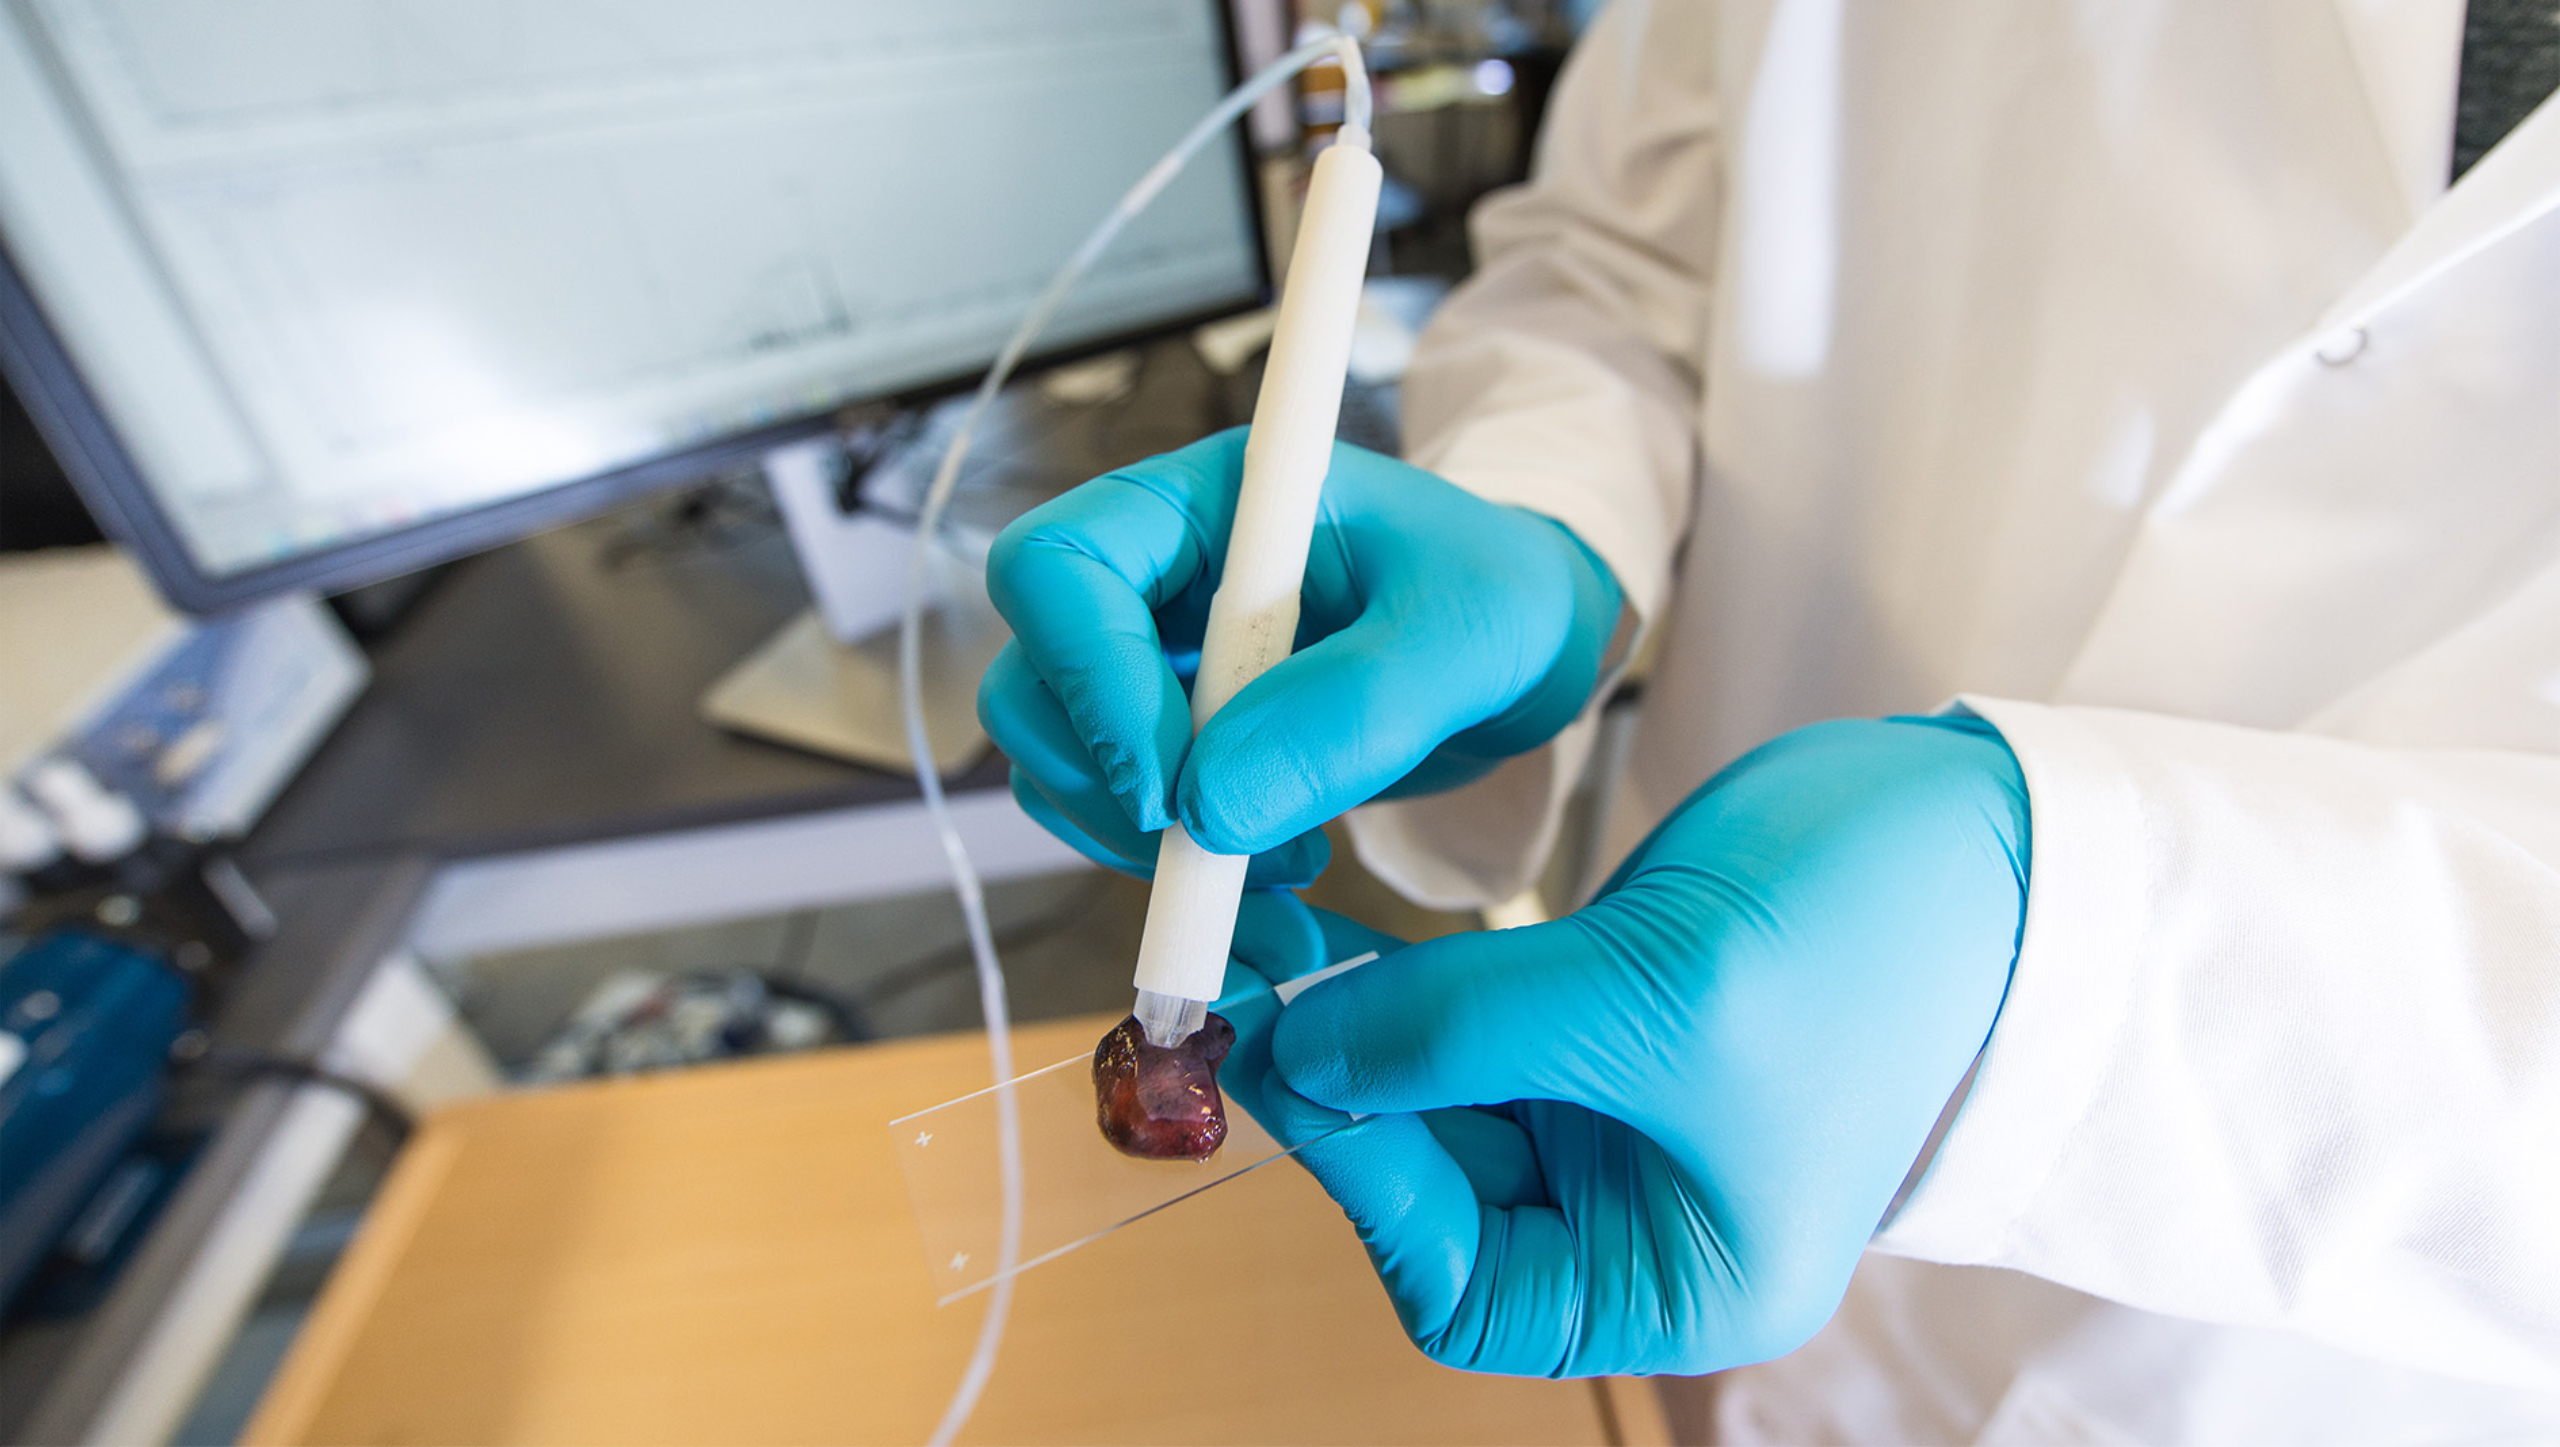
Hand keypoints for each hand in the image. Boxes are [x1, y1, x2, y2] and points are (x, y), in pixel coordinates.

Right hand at [978, 428, 1621, 885]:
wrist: (1534, 653)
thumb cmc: (1508, 599)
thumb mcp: (1466, 637)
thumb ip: (1351, 708)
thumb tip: (1212, 809)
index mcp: (1208, 502)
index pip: (1057, 564)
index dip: (1087, 679)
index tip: (1171, 789)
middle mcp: (1159, 578)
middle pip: (1032, 681)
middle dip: (1108, 786)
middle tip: (1221, 848)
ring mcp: (1160, 669)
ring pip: (1062, 769)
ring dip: (1145, 851)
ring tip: (1290, 877)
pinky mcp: (1181, 750)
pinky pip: (1122, 826)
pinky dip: (1179, 883)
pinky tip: (1278, 897)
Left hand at [1224, 716, 2029, 1376]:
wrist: (1985, 831)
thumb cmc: (1874, 949)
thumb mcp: (1658, 999)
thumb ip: (1464, 1029)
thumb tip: (1296, 1046)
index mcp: (1679, 1284)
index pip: (1465, 1287)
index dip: (1365, 1186)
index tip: (1287, 1069)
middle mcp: (1636, 1222)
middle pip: (1432, 1191)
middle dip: (1339, 1097)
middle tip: (1243, 993)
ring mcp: (1617, 1118)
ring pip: (1434, 1101)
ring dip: (1352, 1032)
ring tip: (1269, 947)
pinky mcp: (1604, 1024)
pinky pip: (1468, 1025)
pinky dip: (1398, 985)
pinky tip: (1334, 932)